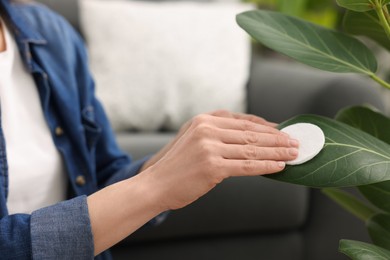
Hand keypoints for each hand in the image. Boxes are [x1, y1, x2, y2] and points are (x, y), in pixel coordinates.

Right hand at [141, 110, 281, 170]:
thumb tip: (248, 138)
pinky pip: (246, 166)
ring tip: (294, 153)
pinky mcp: (212, 167)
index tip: (282, 131)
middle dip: (276, 138)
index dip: (266, 127)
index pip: (243, 122)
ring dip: (277, 152)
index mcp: (204, 120)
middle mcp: (207, 130)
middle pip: (251, 133)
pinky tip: (279, 166)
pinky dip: (266, 166)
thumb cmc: (177, 165)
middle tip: (295, 142)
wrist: (155, 184)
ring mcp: (210, 148)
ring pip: (251, 149)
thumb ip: (217, 134)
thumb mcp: (193, 139)